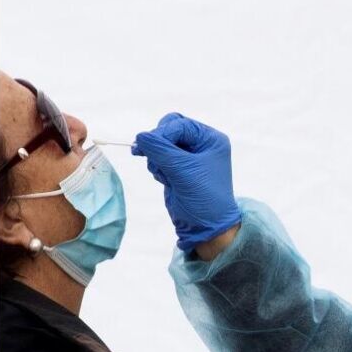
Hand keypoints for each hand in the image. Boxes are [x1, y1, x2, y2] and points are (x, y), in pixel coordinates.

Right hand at [133, 113, 241, 251]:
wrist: (205, 226)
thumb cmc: (202, 196)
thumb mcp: (182, 170)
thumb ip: (161, 149)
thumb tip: (141, 136)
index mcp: (210, 140)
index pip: (180, 124)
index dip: (162, 132)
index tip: (146, 145)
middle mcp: (201, 145)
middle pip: (169, 130)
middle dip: (157, 144)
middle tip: (144, 154)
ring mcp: (189, 157)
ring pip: (161, 145)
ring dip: (156, 158)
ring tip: (165, 175)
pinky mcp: (178, 169)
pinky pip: (159, 158)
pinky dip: (157, 167)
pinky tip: (165, 180)